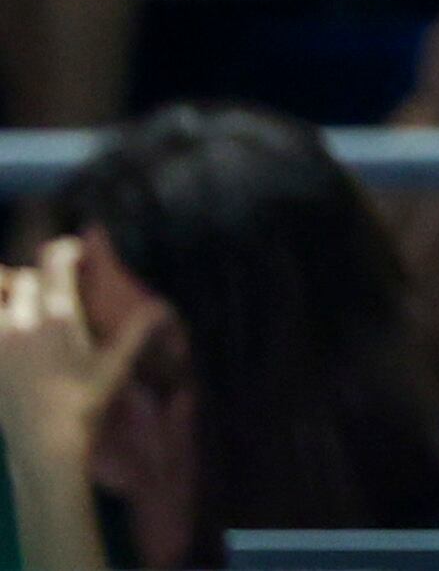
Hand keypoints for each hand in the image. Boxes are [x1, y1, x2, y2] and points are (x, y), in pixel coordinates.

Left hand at [0, 242, 147, 470]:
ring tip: (24, 304)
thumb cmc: (83, 405)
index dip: (66, 250)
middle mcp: (23, 324)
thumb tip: (163, 306)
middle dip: (40, 277)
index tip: (78, 252)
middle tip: (56, 286)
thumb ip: (137, 332)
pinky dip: (1, 323)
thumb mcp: (115, 367)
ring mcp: (0, 344)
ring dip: (9, 295)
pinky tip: (13, 334)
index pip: (54, 264)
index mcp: (58, 318)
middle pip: (24, 280)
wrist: (43, 446)